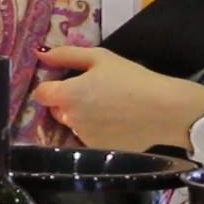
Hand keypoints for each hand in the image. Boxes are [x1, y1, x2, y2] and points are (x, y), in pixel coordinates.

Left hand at [28, 46, 203, 152]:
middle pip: (56, 110)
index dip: (51, 86)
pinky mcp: (99, 150)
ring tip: (109, 107)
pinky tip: (117, 122)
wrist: (165, 109)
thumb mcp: (100, 57)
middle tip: (94, 92)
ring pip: (73, 125)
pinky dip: (97, 131)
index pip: (41, 94)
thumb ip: (65, 55)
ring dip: (82, 117)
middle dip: (67, 102)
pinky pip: (89, 138)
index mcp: (67, 95)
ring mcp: (84, 138)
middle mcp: (70, 120)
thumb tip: (39, 53)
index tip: (67, 82)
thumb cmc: (132, 79)